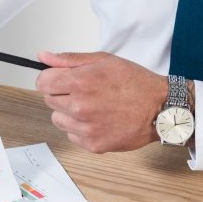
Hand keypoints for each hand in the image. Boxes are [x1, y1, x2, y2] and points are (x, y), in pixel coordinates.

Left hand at [36, 51, 166, 152]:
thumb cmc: (136, 82)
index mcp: (80, 82)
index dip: (51, 78)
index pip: (42, 82)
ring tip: (93, 106)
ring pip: (58, 119)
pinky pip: (72, 135)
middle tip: (84, 91)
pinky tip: (99, 120)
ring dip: (69, 113)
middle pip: (49, 100)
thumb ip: (69, 60)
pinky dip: (81, 129)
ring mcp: (86, 128)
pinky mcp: (93, 145)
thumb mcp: (104, 60)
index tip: (60, 79)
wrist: (160, 108)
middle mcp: (80, 107)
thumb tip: (43, 57)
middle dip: (62, 94)